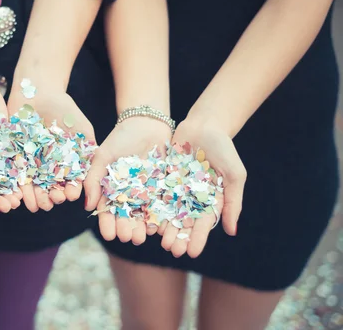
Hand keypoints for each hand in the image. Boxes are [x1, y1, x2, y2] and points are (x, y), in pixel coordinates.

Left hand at [7, 80, 94, 212]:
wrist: (39, 92)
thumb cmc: (65, 109)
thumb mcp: (82, 128)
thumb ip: (89, 150)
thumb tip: (97, 174)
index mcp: (65, 163)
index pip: (69, 181)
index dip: (70, 190)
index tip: (71, 195)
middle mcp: (49, 167)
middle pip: (50, 188)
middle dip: (53, 197)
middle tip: (54, 201)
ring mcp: (31, 164)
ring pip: (33, 186)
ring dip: (35, 198)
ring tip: (37, 206)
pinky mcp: (14, 158)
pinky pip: (15, 175)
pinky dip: (17, 188)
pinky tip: (19, 198)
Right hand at [84, 117, 172, 245]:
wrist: (146, 124)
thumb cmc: (120, 138)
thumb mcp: (102, 156)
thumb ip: (93, 179)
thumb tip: (88, 207)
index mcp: (109, 189)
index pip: (107, 211)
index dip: (107, 223)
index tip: (109, 234)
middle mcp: (126, 195)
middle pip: (125, 217)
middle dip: (125, 229)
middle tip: (127, 237)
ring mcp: (144, 193)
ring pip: (142, 216)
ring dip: (141, 228)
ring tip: (141, 237)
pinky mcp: (161, 189)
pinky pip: (160, 207)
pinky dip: (158, 218)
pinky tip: (157, 227)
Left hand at [159, 118, 245, 257]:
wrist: (204, 126)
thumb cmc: (224, 149)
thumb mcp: (234, 174)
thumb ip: (233, 201)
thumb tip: (232, 232)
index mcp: (210, 200)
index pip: (203, 224)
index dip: (197, 238)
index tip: (191, 253)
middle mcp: (192, 198)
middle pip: (184, 222)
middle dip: (179, 236)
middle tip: (172, 251)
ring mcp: (176, 189)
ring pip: (168, 212)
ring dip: (164, 227)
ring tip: (159, 241)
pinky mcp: (163, 178)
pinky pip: (156, 195)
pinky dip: (152, 208)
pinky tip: (147, 220)